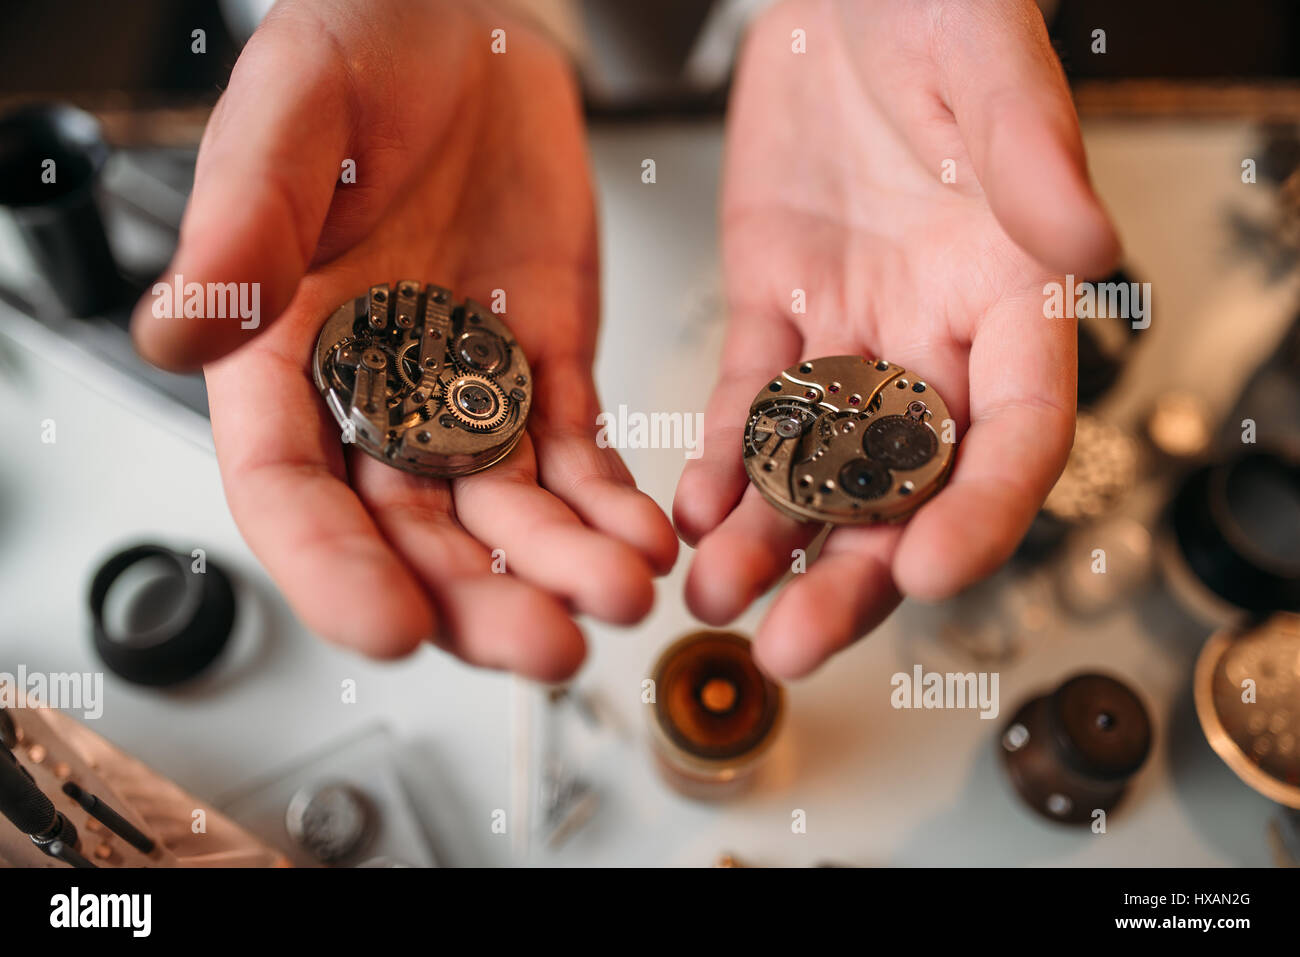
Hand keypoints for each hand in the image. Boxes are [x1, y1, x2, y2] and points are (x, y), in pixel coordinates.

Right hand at [131, 0, 675, 678]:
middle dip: (476, 597)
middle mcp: (373, 394)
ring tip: (620, 597)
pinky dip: (610, 504)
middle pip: (411, 531)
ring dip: (562, 565)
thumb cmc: (362, 50)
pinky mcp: (546, 368)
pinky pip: (577, 453)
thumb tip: (175, 331)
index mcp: (283, 353)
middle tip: (542, 647)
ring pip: (506, 510)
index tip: (387, 627)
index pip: (289, 490)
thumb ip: (239, 221)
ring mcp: (466, 390)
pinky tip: (646, 540)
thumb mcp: (290, 112)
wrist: (472, 28)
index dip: (331, 568)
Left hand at [674, 0, 1118, 677]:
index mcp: (1012, 297)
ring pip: (816, 464)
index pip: (1017, 435)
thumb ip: (1034, 161)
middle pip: (905, 485)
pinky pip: (751, 404)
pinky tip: (694, 511)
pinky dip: (725, 461)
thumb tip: (1084, 253)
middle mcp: (935, 337)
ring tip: (719, 597)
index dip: (980, 513)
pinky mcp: (775, 310)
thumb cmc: (939, 8)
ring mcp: (852, 333)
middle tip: (795, 642)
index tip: (928, 568)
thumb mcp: (993, 69)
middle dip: (851, 572)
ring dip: (769, 538)